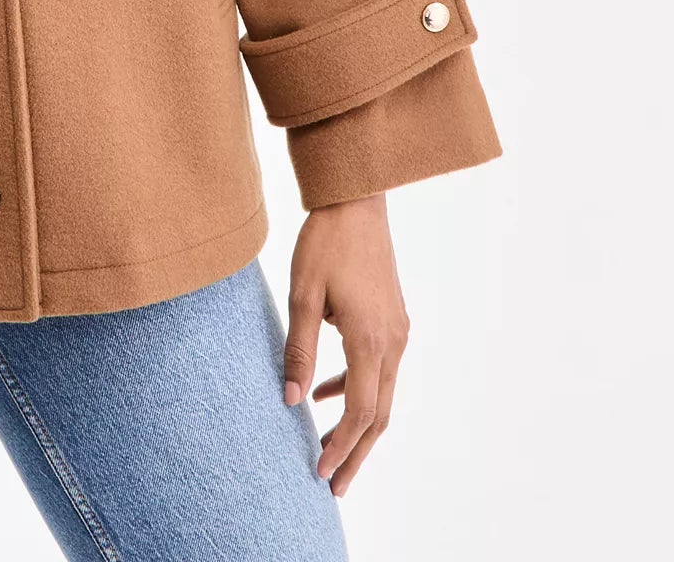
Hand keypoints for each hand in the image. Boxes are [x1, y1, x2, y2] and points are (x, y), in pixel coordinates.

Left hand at [283, 193, 409, 497]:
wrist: (356, 202)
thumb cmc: (325, 243)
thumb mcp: (302, 295)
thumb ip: (299, 350)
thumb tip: (291, 400)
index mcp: (371, 341)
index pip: (361, 413)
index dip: (342, 448)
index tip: (320, 474)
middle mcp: (393, 342)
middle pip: (378, 415)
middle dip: (356, 453)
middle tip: (333, 486)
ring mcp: (397, 331)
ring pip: (381, 394)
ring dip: (357, 425)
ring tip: (327, 449)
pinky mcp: (392, 320)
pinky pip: (378, 369)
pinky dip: (355, 389)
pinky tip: (325, 393)